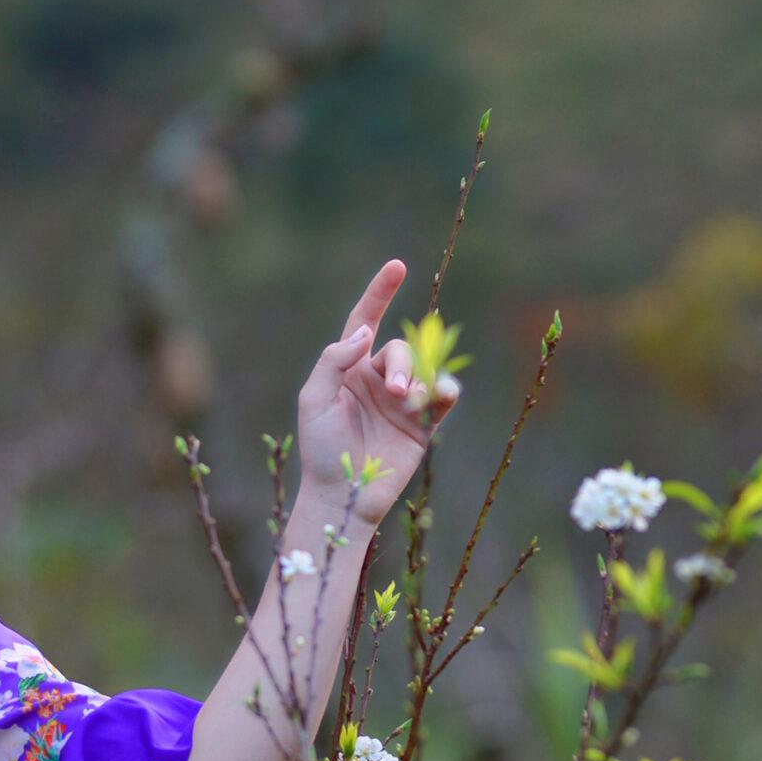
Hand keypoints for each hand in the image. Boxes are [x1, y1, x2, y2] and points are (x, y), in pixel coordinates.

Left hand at [295, 257, 461, 524]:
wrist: (342, 494)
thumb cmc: (320, 448)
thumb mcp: (314, 399)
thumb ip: (334, 360)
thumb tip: (366, 331)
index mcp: (349, 368)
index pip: (365, 320)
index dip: (380, 293)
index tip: (397, 266)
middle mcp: (377, 379)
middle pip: (400, 349)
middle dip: (402, 364)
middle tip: (396, 393)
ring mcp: (402, 400)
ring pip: (425, 369)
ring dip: (420, 378)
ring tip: (409, 403)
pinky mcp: (424, 424)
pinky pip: (444, 395)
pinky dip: (447, 389)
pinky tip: (441, 395)